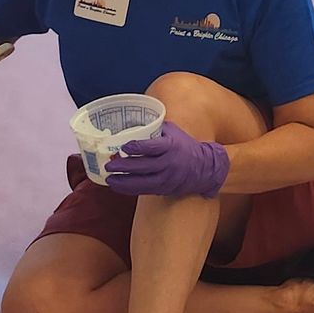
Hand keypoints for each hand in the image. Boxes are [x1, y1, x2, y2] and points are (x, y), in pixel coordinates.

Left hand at [105, 118, 230, 200]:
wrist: (204, 167)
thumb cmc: (185, 145)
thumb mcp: (173, 131)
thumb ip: (155, 127)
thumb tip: (133, 122)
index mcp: (170, 146)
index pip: (151, 147)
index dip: (136, 148)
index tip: (123, 147)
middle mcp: (168, 163)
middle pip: (142, 167)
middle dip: (123, 167)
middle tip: (109, 165)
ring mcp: (166, 178)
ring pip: (141, 182)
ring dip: (123, 181)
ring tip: (109, 179)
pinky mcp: (164, 189)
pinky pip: (144, 190)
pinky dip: (129, 189)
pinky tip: (118, 186)